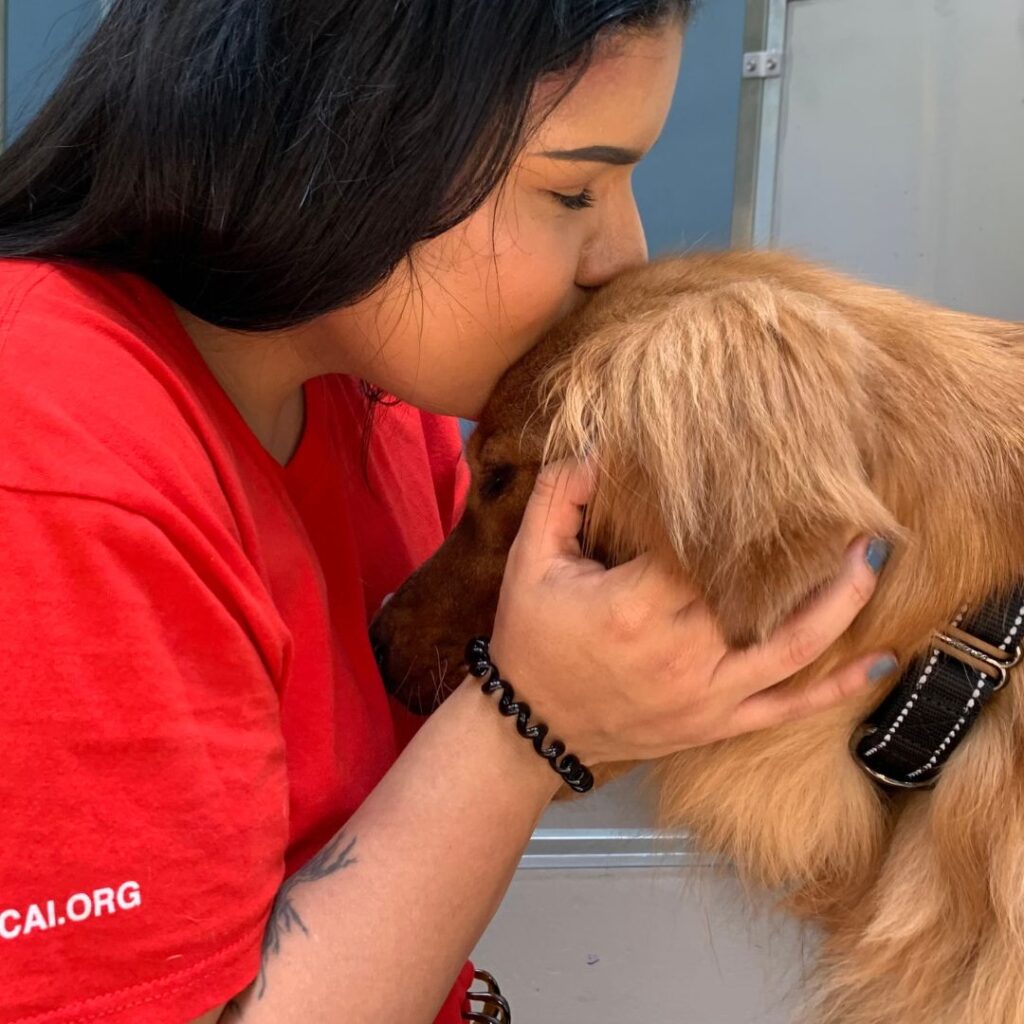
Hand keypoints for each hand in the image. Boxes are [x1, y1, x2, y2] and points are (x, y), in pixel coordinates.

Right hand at [488, 458, 894, 764]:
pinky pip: (789, 708)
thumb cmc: (532, 639)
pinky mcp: (719, 722)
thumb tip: (595, 445)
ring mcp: (708, 692)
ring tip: (872, 557)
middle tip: (842, 500)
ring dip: (842, 602)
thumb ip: (559, 496)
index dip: (737, 506)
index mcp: (635, 605)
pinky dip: (839, 688)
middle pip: (760, 589)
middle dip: (802, 546)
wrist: (532, 728)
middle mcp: (682, 650)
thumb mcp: (530, 561)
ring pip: (795, 647)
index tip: (766, 474)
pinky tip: (881, 661)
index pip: (702, 544)